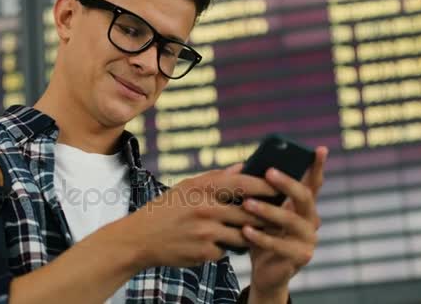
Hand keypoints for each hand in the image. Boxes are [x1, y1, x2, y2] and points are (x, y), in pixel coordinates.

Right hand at [117, 167, 277, 268]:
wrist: (140, 238)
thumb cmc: (166, 209)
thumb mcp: (187, 187)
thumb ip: (217, 178)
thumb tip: (244, 166)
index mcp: (202, 188)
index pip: (244, 184)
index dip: (266, 185)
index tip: (280, 185)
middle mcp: (205, 208)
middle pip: (249, 211)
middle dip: (265, 214)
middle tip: (278, 213)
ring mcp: (205, 232)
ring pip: (243, 233)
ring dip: (250, 233)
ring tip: (256, 230)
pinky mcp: (204, 252)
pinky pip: (227, 250)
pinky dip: (226, 247)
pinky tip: (219, 244)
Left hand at [241, 146, 327, 300]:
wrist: (264, 271)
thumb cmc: (262, 234)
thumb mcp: (261, 211)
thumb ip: (259, 193)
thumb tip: (242, 166)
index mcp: (303, 206)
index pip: (313, 182)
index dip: (317, 166)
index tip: (320, 149)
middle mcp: (312, 220)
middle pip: (305, 197)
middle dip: (287, 184)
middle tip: (268, 172)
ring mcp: (309, 239)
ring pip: (292, 221)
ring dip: (269, 211)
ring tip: (247, 204)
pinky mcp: (301, 257)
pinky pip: (280, 245)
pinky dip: (261, 237)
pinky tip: (245, 230)